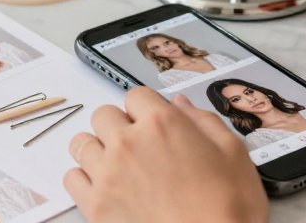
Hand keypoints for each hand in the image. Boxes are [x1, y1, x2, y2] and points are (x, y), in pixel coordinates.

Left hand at [64, 89, 266, 222]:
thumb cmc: (228, 210)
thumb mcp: (233, 153)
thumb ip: (204, 120)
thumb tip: (182, 104)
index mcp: (162, 124)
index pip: (136, 95)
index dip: (146, 109)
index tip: (153, 123)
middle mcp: (129, 143)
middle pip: (103, 115)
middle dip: (119, 126)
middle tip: (138, 146)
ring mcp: (108, 174)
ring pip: (82, 143)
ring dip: (99, 150)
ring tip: (119, 167)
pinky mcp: (96, 206)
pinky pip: (72, 178)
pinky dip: (84, 180)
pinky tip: (105, 188)